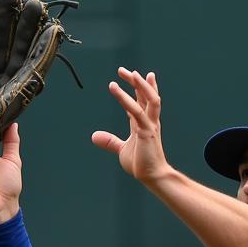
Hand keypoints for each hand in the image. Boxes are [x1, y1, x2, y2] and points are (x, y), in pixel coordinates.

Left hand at [91, 68, 170, 184]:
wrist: (152, 176)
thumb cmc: (141, 164)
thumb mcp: (121, 150)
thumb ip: (110, 141)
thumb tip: (95, 136)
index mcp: (144, 124)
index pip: (142, 101)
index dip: (139, 87)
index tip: (134, 75)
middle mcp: (149, 121)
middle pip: (147, 95)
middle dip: (137, 81)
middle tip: (124, 70)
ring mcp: (149, 125)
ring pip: (149, 99)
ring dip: (140, 85)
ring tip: (130, 73)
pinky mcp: (146, 131)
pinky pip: (137, 112)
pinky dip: (127, 99)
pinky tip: (117, 90)